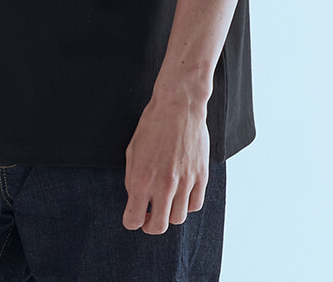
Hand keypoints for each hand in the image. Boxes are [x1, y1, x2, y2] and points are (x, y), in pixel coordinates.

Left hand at [122, 90, 209, 233]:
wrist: (179, 105)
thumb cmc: (153, 124)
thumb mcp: (132, 149)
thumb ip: (131, 178)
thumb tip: (135, 198)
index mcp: (141, 178)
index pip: (133, 220)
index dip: (131, 220)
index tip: (133, 215)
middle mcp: (163, 185)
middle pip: (157, 227)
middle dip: (150, 225)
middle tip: (149, 215)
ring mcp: (185, 182)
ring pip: (178, 219)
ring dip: (169, 214)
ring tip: (166, 201)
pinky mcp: (201, 177)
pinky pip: (195, 205)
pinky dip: (187, 205)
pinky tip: (181, 193)